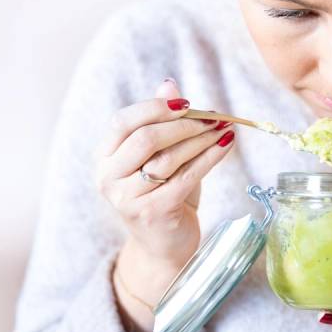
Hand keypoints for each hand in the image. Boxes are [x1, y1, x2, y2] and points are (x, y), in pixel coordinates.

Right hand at [94, 79, 235, 296]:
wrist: (165, 246)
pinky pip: (186, 177)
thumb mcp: (161, 156)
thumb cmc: (164, 194)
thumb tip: (169, 84)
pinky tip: (227, 145)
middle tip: (214, 118)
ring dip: (202, 139)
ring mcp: (127, 198)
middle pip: (145, 138)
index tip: (187, 104)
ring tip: (224, 129)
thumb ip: (161, 122)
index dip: (155, 108)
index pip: (123, 122)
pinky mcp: (152, 213)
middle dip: (184, 124)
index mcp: (104, 158)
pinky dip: (210, 157)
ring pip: (168, 157)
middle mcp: (108, 178)